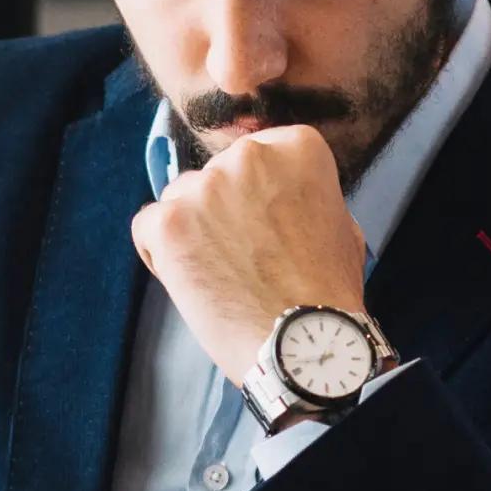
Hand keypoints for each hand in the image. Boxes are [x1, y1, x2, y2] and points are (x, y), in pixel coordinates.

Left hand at [130, 124, 367, 386]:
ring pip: (182, 196)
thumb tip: (279, 194)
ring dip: (194, 228)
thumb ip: (303, 193)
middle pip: (218, 172)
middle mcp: (247, 156)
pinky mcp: (168, 222)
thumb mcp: (340, 222)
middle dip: (226, 208)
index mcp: (296, 148)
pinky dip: (163, 253)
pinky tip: (194, 280)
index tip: (270, 221)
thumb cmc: (326, 292)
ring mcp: (204, 187)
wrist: (302, 343)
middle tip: (246, 254)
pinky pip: (149, 227)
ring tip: (222, 273)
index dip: (260, 191)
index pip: (261, 152)